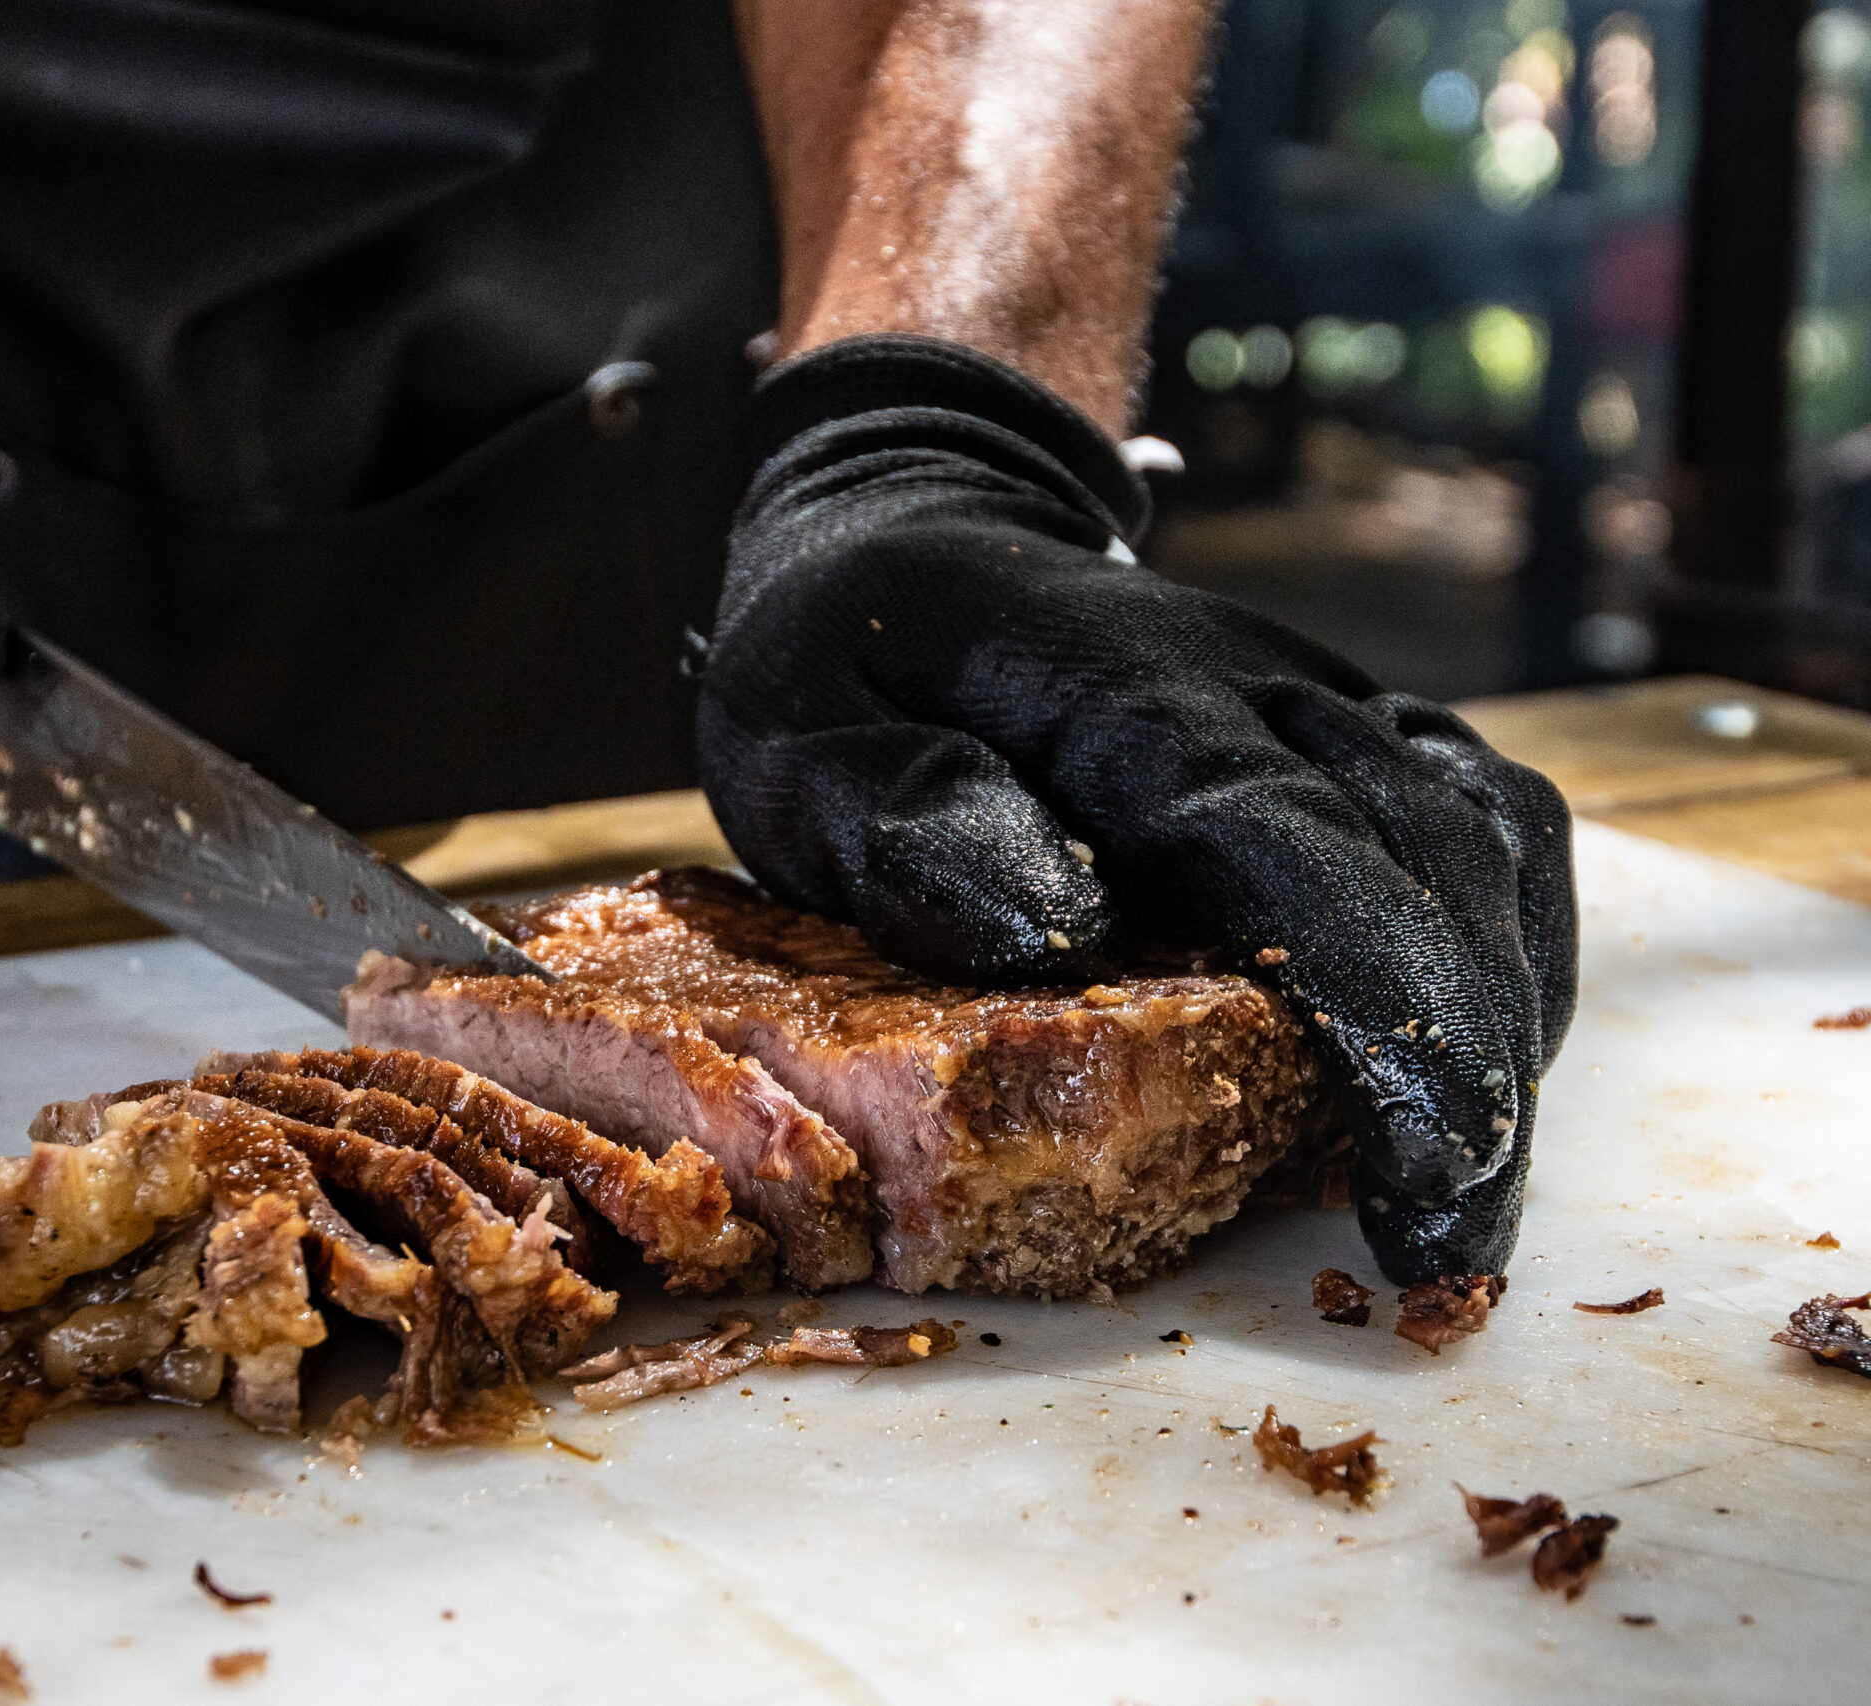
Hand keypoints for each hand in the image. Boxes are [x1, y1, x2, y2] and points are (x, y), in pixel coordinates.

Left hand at [697, 335, 1575, 1283]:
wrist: (909, 522)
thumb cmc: (840, 655)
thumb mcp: (791, 732)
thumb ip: (897, 818)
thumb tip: (1050, 930)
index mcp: (1118, 684)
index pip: (1291, 838)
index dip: (1380, 1008)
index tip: (1417, 1171)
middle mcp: (1256, 680)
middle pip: (1429, 857)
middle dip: (1465, 1067)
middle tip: (1450, 1250)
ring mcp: (1319, 697)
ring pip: (1483, 842)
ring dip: (1497, 1019)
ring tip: (1458, 1191)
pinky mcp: (1348, 729)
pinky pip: (1480, 824)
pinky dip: (1500, 951)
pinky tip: (1460, 1069)